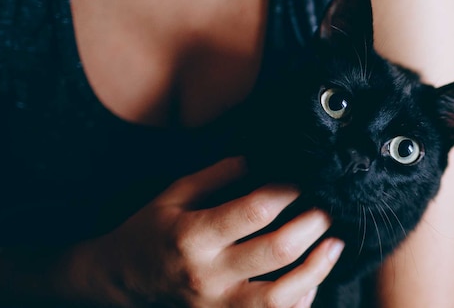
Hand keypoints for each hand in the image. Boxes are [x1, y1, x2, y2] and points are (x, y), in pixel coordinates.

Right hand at [77, 157, 343, 306]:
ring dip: (318, 268)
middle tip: (330, 207)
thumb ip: (215, 177)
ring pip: (283, 297)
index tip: (304, 177)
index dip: (287, 190)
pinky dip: (301, 301)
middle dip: (313, 224)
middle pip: (277, 250)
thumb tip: (260, 159)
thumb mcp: (172, 196)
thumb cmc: (149, 233)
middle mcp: (208, 275)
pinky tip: (312, 280)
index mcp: (193, 236)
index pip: (254, 210)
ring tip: (335, 245)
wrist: (118, 285)